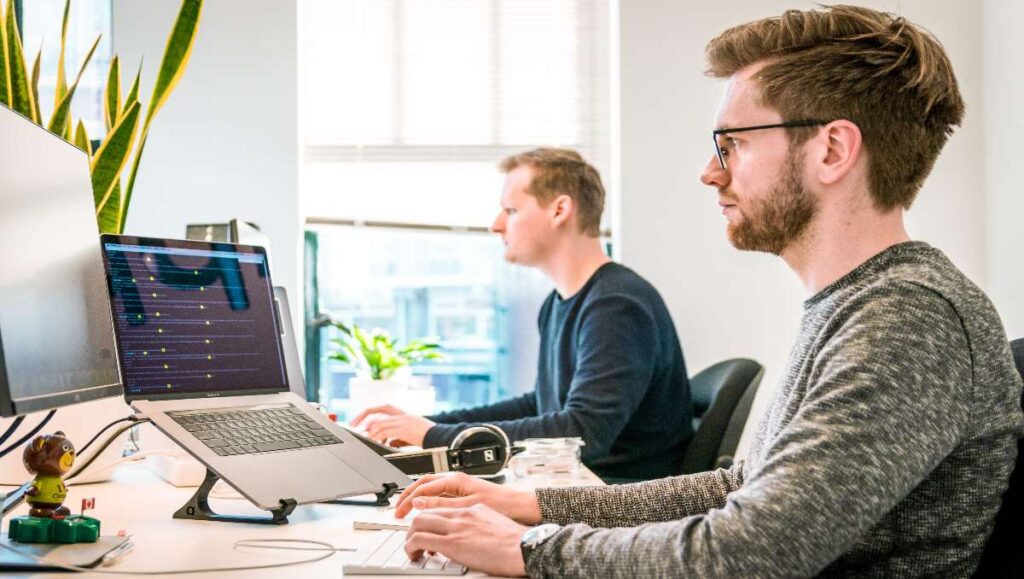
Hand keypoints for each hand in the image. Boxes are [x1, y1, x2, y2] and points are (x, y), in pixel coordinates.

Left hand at [350, 405, 434, 446]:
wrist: (443, 438)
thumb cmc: (430, 438)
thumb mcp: (413, 435)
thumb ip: (399, 437)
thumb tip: (389, 443)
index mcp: (404, 415)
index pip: (384, 407)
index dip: (371, 411)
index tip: (361, 419)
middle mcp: (402, 415)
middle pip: (378, 412)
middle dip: (363, 418)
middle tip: (354, 426)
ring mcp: (403, 421)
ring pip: (380, 423)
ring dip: (370, 432)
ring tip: (366, 439)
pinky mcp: (405, 429)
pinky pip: (386, 432)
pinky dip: (379, 437)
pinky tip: (376, 443)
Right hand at [395, 472, 542, 524]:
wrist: (521, 505)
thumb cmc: (501, 504)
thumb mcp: (467, 507)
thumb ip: (441, 504)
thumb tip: (419, 502)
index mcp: (455, 479)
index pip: (422, 487)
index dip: (407, 500)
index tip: (398, 512)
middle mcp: (456, 479)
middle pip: (424, 484)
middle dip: (407, 495)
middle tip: (397, 509)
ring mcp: (460, 485)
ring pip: (431, 488)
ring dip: (417, 497)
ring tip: (407, 509)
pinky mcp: (464, 492)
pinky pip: (440, 493)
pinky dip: (428, 500)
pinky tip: (426, 510)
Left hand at [405, 504, 527, 576]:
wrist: (523, 547)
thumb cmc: (516, 542)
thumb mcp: (495, 524)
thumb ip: (479, 524)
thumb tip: (472, 535)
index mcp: (473, 508)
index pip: (442, 506)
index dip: (429, 517)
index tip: (425, 528)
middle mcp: (462, 514)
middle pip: (426, 512)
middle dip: (414, 526)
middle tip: (413, 539)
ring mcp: (456, 527)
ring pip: (418, 523)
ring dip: (410, 537)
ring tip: (412, 549)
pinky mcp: (452, 543)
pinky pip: (420, 539)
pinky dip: (411, 546)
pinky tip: (414, 554)